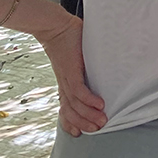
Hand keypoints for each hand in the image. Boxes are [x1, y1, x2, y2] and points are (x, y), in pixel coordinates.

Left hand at [36, 14, 105, 136]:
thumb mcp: (78, 57)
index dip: (72, 122)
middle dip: (83, 122)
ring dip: (88, 115)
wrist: (55, 27)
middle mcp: (65, 83)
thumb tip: (102, 63)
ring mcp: (67, 78)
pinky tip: (99, 105)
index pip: (66, 107)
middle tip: (97, 128)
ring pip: (75, 104)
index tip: (81, 131)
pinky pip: (79, 90)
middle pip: (71, 110)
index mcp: (66, 82)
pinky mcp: (71, 70)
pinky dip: (89, 100)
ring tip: (102, 121)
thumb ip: (87, 64)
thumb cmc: (68, 39)